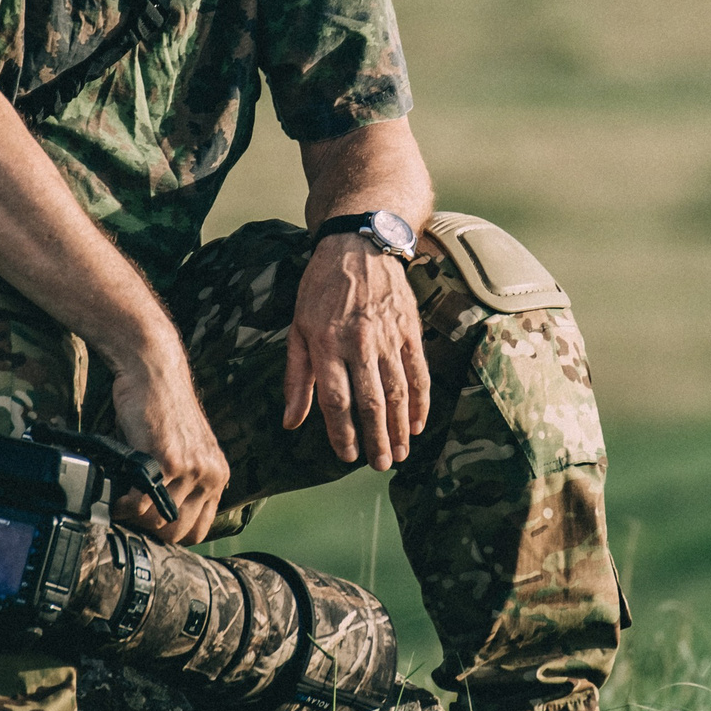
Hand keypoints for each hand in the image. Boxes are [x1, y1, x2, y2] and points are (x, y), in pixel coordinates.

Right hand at [108, 357, 226, 544]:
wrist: (154, 372)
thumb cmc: (161, 408)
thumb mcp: (185, 448)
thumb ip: (182, 480)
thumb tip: (157, 513)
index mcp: (218, 475)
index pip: (199, 530)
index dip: (170, 532)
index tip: (148, 525)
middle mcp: (210, 475)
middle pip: (178, 532)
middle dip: (149, 529)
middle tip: (130, 515)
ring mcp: (191, 470)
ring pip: (158, 521)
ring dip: (133, 517)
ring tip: (120, 502)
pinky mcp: (167, 461)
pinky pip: (140, 503)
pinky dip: (122, 504)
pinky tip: (115, 494)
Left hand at [283, 234, 429, 470]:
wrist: (360, 245)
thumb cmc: (321, 289)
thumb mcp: (297, 328)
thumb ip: (295, 377)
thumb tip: (290, 422)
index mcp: (325, 344)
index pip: (336, 400)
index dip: (343, 432)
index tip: (347, 456)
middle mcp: (358, 343)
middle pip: (370, 402)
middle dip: (376, 438)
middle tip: (381, 465)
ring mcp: (387, 337)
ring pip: (397, 391)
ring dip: (400, 427)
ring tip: (400, 453)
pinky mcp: (410, 330)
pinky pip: (419, 372)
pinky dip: (420, 401)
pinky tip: (418, 423)